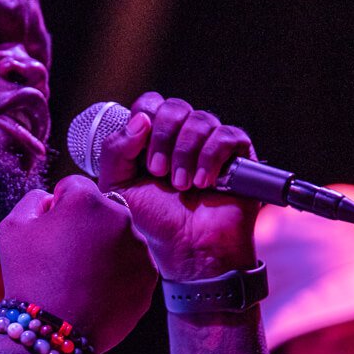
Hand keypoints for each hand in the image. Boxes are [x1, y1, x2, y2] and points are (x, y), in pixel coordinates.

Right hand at [0, 176, 156, 350]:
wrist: (51, 332)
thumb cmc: (27, 277)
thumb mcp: (12, 227)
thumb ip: (34, 199)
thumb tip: (54, 199)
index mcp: (87, 199)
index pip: (73, 187)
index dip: (56, 209)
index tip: (48, 234)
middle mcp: (121, 218)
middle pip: (100, 211)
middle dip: (84, 227)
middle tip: (64, 259)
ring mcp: (139, 250)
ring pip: (118, 238)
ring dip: (103, 250)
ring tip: (79, 279)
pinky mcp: (147, 278)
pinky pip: (130, 266)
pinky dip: (116, 274)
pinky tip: (94, 292)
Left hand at [95, 93, 258, 281]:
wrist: (189, 250)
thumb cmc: (154, 222)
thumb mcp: (118, 187)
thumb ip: (114, 151)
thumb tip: (139, 119)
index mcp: (153, 139)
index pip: (149, 104)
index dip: (143, 122)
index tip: (142, 158)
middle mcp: (183, 136)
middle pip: (174, 107)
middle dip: (162, 139)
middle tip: (159, 173)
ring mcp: (211, 144)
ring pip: (199, 119)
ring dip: (185, 154)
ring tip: (182, 186)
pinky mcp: (239, 154)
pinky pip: (225, 135)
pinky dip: (210, 158)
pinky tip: (204, 183)